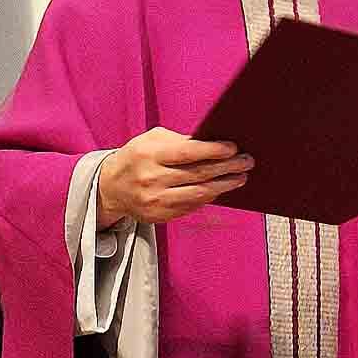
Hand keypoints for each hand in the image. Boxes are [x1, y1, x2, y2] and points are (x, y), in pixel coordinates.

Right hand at [97, 128, 253, 226]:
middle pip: (198, 174)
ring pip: (199, 194)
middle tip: (247, 162)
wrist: (111, 187)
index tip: (233, 148)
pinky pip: (191, 206)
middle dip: (227, 167)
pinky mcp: (159, 216)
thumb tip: (213, 142)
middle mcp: (151, 179)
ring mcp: (155, 200)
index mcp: (149, 155)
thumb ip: (180, 141)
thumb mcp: (152, 141)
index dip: (213, 150)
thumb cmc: (138, 157)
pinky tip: (221, 189)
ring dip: (224, 185)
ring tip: (240, 177)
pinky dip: (209, 197)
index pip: (188, 152)